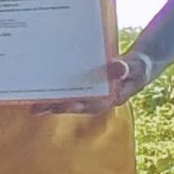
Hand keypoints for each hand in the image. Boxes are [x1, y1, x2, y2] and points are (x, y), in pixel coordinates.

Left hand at [32, 50, 153, 116]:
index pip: (95, 104)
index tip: (68, 105)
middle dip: (58, 107)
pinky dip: (56, 89)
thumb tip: (117, 66)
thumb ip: (128, 67)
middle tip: (38, 109)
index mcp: (113, 97)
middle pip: (77, 104)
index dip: (81, 105)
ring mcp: (91, 93)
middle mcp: (99, 98)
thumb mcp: (137, 66)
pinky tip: (40, 87)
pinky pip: (69, 88)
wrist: (138, 64)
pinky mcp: (85, 85)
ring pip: (70, 98)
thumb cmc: (139, 66)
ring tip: (33, 106)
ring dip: (53, 102)